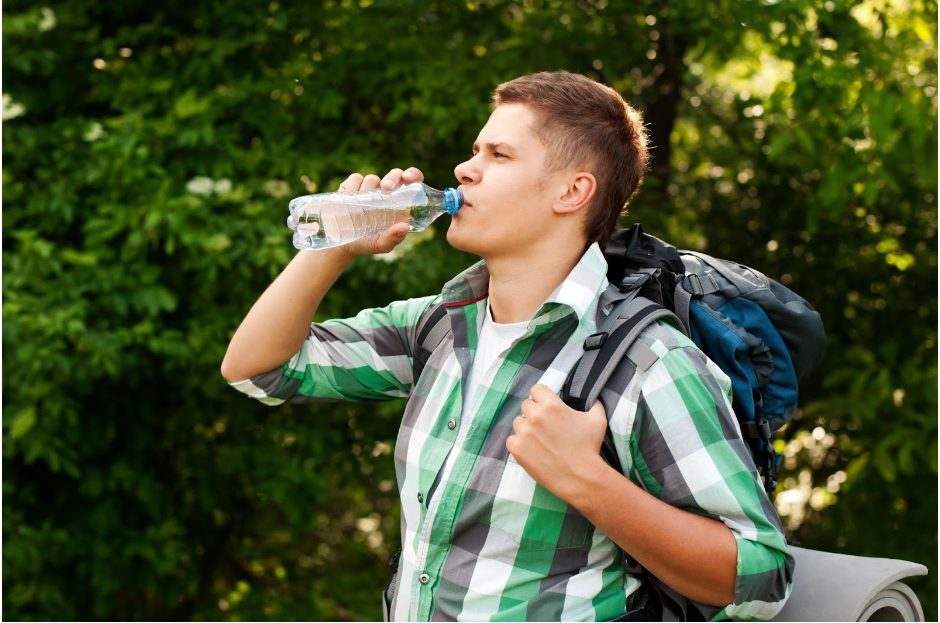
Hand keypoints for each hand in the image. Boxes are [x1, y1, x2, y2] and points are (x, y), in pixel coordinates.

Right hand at [336, 167, 424, 256]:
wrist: (338, 242)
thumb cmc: (365, 244)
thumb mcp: (380, 245)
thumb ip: (393, 238)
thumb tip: (405, 227)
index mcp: (400, 205)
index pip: (414, 182)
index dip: (414, 174)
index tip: (408, 177)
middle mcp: (387, 194)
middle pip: (395, 174)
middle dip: (392, 177)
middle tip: (386, 187)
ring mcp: (370, 189)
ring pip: (373, 178)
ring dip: (367, 190)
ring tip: (357, 209)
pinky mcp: (353, 185)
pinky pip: (356, 178)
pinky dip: (352, 187)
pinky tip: (347, 201)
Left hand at [506, 384, 609, 503]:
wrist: (581, 477)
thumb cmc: (589, 448)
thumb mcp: (597, 420)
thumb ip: (594, 404)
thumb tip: (593, 398)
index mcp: (550, 405)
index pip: (536, 390)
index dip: (542, 397)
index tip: (546, 406)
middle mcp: (534, 416)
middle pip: (526, 405)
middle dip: (535, 413)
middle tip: (545, 425)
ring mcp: (524, 433)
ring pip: (518, 422)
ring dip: (526, 428)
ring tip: (539, 439)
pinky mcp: (517, 449)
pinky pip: (511, 439)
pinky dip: (519, 443)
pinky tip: (531, 449)